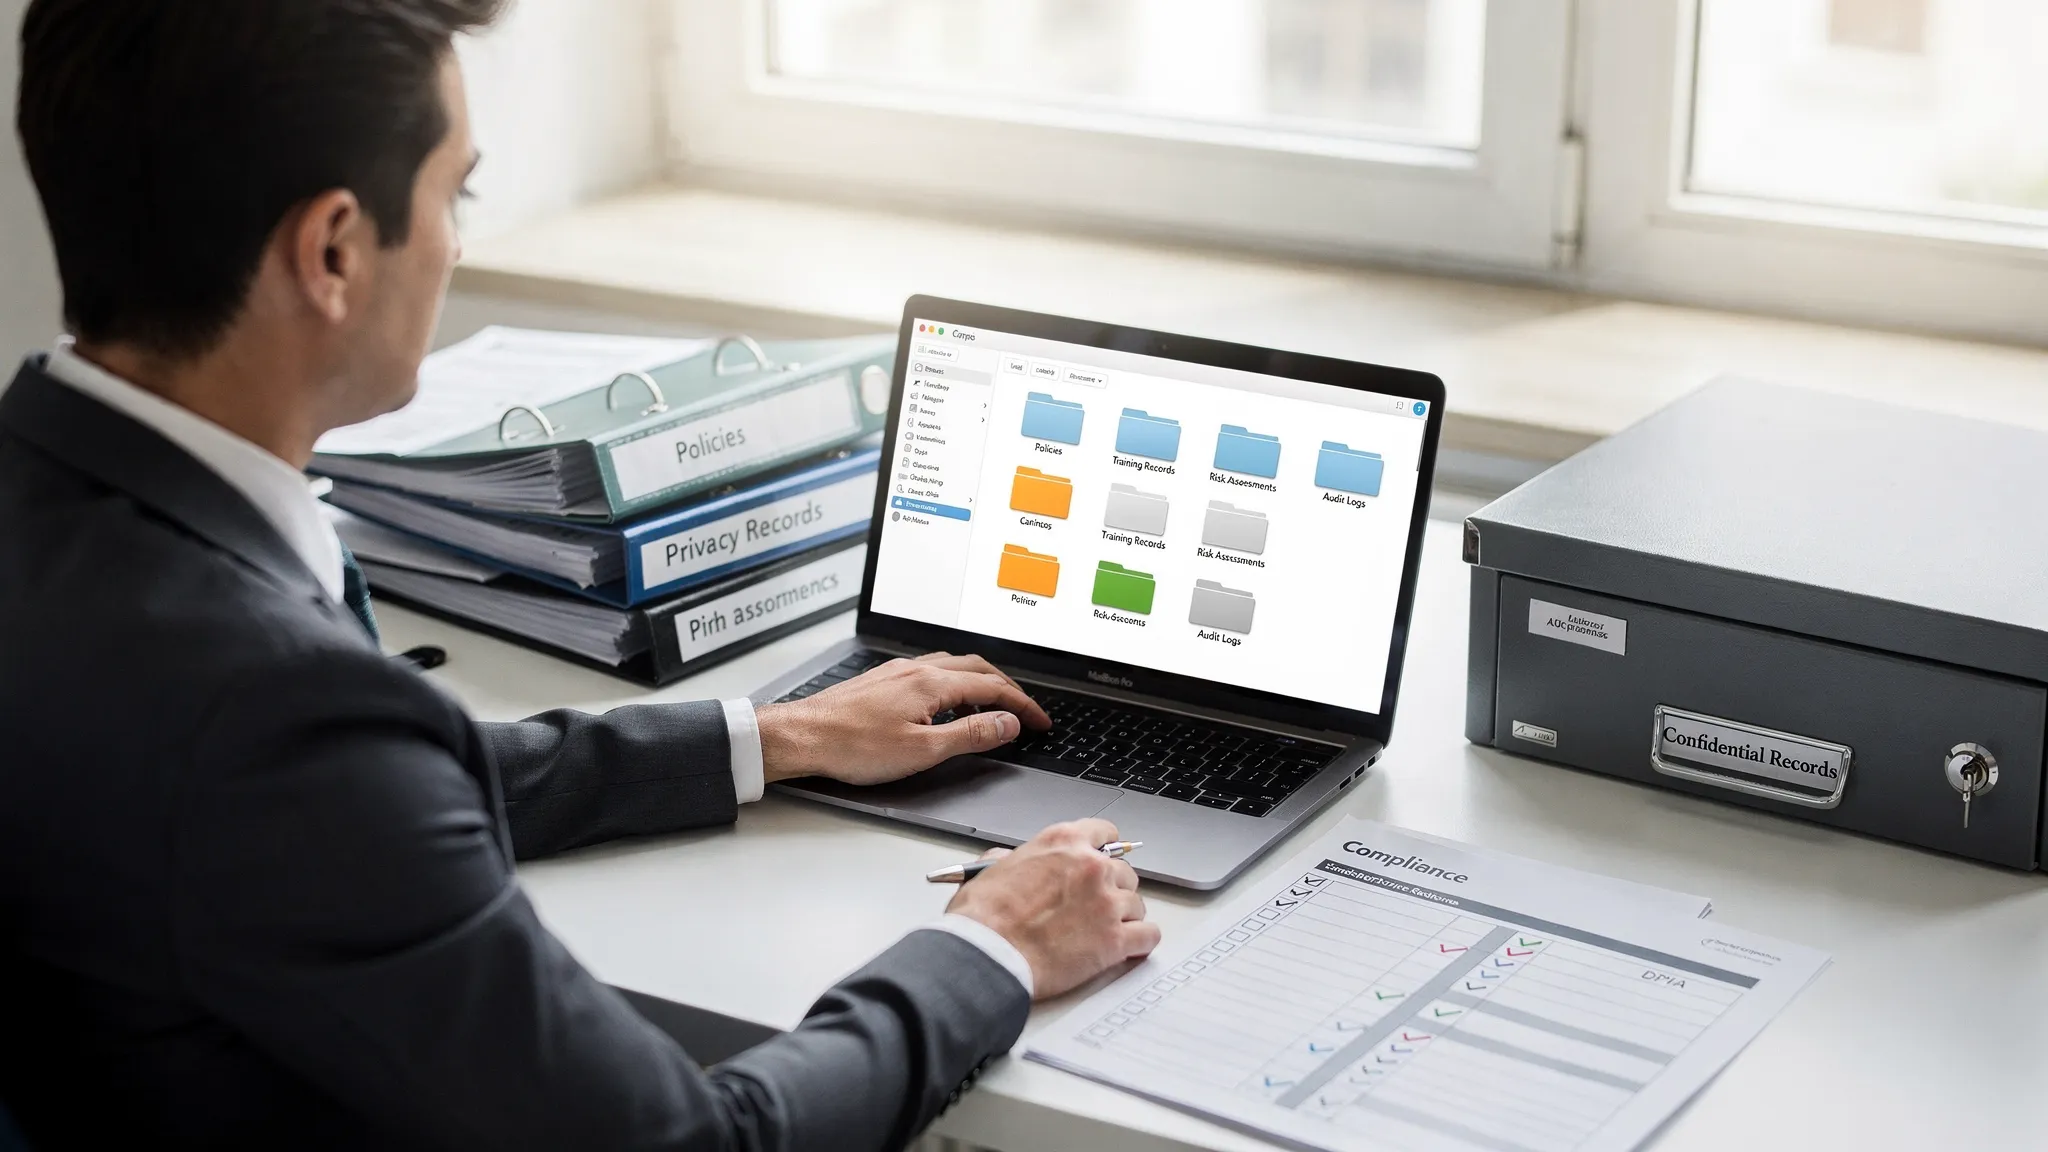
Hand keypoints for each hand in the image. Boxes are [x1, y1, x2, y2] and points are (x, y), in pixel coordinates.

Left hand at [756, 652, 1051, 786]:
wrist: (803, 736)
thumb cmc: (853, 746)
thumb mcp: (923, 750)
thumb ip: (970, 734)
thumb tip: (1008, 723)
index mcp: (932, 684)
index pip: (993, 688)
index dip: (1022, 705)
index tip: (1040, 722)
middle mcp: (917, 669)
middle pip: (977, 668)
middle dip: (1007, 687)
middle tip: (1024, 710)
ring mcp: (898, 671)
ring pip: (953, 665)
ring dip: (981, 680)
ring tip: (993, 700)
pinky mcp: (882, 680)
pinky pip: (931, 669)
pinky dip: (954, 680)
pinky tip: (945, 698)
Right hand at [946, 819, 1158, 999]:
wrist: (988, 955)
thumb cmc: (983, 919)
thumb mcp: (991, 870)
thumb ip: (1013, 859)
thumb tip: (1010, 861)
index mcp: (1063, 843)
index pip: (1104, 833)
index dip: (1105, 849)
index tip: (1105, 859)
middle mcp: (1091, 867)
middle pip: (1124, 872)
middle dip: (1112, 889)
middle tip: (1095, 906)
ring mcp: (1107, 903)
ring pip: (1137, 904)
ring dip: (1124, 917)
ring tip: (1103, 931)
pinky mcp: (1115, 940)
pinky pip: (1148, 936)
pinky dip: (1140, 942)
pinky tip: (1130, 947)